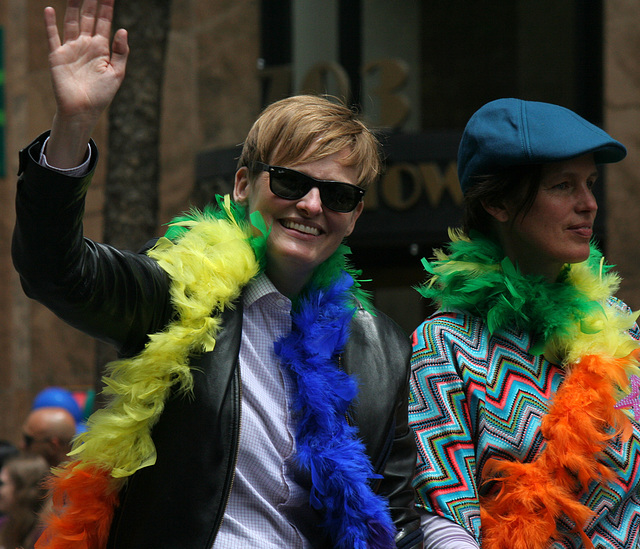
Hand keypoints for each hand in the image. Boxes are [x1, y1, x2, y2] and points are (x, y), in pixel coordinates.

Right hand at [45, 0, 128, 166]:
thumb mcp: (117, 73)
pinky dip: (50, 24)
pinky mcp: (57, 56)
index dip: (106, 7)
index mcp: (101, 49)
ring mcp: (71, 49)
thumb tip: (123, 30)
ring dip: (72, 6)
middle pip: (88, 17)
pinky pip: (53, 36)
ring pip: (71, 21)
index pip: (104, 22)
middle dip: (91, 2)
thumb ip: (120, 52)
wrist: (83, 110)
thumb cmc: (102, 94)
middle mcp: (85, 45)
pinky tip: (49, 10)